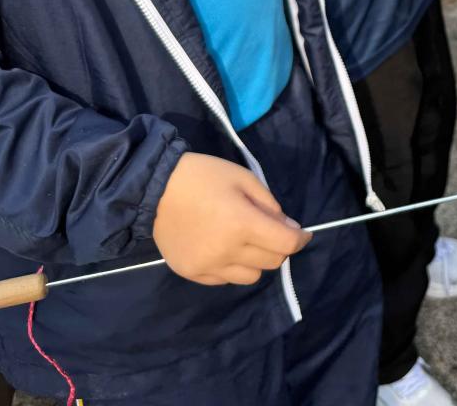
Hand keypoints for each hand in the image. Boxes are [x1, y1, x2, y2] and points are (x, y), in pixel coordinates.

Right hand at [153, 153, 311, 286]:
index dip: (301, 239)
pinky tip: (224, 248)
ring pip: (251, 276)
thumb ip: (270, 206)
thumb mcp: (245, 179)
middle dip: (279, 247)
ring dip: (257, 261)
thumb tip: (290, 229)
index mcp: (242, 224)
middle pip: (272, 262)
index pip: (286, 244)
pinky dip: (233, 268)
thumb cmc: (204, 177)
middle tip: (270, 231)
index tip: (302, 233)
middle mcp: (227, 251)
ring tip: (245, 241)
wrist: (154, 189)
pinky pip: (225, 280)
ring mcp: (208, 266)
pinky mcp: (192, 273)